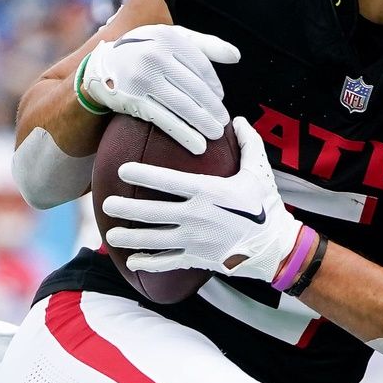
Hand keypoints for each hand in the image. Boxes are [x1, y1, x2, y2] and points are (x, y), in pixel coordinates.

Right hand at [78, 25, 239, 153]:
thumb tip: (236, 56)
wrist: (99, 68)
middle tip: (223, 123)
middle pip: (195, 87)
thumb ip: (203, 44)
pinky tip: (198, 145)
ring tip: (216, 135)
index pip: (201, 65)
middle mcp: (155, 54)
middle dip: (213, 108)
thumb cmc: (143, 53)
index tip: (220, 100)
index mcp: (168, 38)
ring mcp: (143, 77)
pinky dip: (184, 134)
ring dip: (204, 123)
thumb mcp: (169, 39)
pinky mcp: (133, 99)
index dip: (214, 85)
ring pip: (183, 105)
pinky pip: (164, 120)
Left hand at [101, 116, 312, 285]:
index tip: (122, 170)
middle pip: (153, 212)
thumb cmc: (266, 206)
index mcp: (207, 191)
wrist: (275, 247)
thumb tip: (238, 119)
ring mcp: (195, 240)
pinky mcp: (197, 258)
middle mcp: (196, 216)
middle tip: (107, 203)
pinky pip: (168, 262)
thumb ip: (248, 143)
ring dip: (131, 237)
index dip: (142, 174)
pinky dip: (148, 262)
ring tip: (111, 234)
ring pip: (155, 239)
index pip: (167, 181)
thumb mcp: (259, 171)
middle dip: (127, 208)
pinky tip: (132, 261)